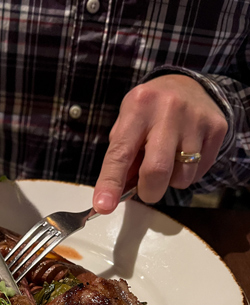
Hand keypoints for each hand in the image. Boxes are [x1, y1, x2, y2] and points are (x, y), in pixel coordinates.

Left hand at [93, 74, 227, 212]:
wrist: (189, 84)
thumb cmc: (149, 111)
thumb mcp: (127, 124)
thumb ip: (120, 158)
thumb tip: (113, 196)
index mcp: (138, 108)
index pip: (121, 153)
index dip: (111, 183)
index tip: (103, 206)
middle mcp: (168, 110)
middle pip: (156, 171)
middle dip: (148, 191)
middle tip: (146, 189)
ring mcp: (196, 119)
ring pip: (181, 177)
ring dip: (170, 181)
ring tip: (168, 161)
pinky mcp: (217, 128)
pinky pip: (199, 172)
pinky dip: (188, 173)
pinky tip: (185, 154)